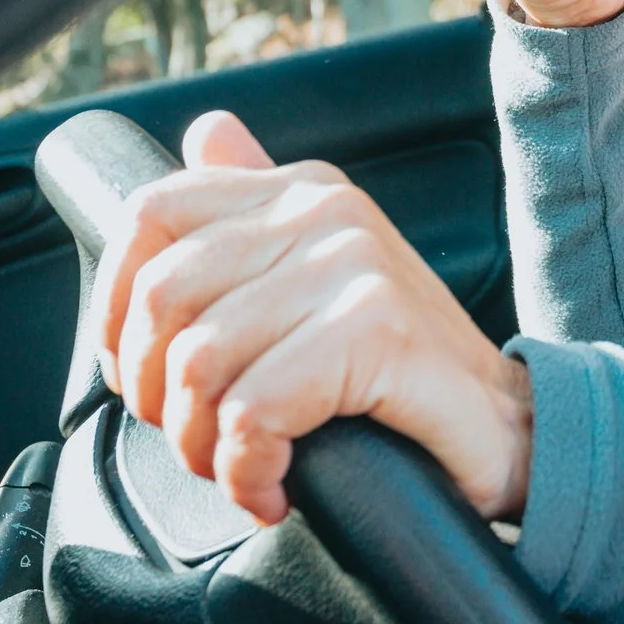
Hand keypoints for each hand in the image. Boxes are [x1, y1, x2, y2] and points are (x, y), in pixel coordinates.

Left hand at [96, 111, 532, 524]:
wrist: (510, 428)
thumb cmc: (403, 372)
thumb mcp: (324, 277)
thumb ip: (259, 210)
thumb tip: (206, 132)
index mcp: (302, 193)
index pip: (152, 212)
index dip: (113, 304)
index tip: (135, 374)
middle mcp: (325, 213)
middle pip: (162, 296)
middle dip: (157, 393)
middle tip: (200, 441)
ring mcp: (354, 265)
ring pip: (201, 362)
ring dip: (203, 446)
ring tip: (243, 471)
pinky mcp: (377, 330)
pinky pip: (255, 412)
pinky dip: (247, 473)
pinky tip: (273, 490)